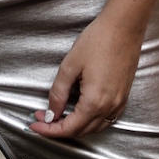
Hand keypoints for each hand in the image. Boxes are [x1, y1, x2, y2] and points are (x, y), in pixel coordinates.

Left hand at [30, 6, 143, 138]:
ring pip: (95, 128)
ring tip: (58, 116)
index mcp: (94, 101)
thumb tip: (51, 113)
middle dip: (59, 129)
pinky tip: (80, 112)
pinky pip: (107, 119)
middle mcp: (109, 107)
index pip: (68, 128)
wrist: (124, 26)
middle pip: (81, 131)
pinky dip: (91, 122)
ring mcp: (119, 102)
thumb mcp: (70, 66)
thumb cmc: (98, 41)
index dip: (49, 130)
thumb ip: (59, 92)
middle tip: (42, 118)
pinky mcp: (124, 96)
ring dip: (76, 127)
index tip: (34, 123)